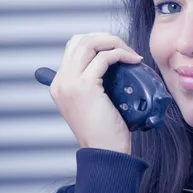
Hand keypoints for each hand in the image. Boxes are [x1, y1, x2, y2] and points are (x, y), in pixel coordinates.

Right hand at [49, 33, 142, 154]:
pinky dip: (121, 54)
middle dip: (106, 38)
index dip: (97, 42)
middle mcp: (60, 81)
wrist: (105, 153)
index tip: (117, 50)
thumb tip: (111, 62)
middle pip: (80, 40)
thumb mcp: (93, 103)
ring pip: (89, 43)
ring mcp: (69, 83)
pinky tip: (133, 61)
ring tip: (130, 54)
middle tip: (126, 49)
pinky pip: (104, 57)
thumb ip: (94, 83)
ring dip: (114, 42)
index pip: (73, 47)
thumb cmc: (105, 132)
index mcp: (59, 84)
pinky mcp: (84, 86)